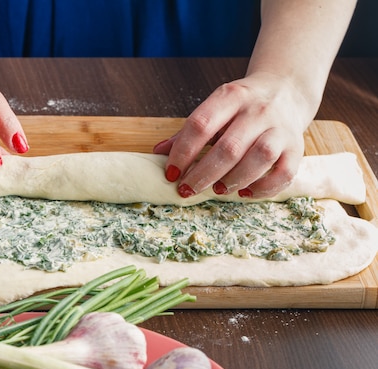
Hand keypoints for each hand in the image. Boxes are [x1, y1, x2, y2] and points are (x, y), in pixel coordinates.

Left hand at [154, 72, 308, 198]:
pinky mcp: (296, 148)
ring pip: (259, 158)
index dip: (182, 151)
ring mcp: (280, 129)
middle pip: (229, 147)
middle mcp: (258, 110)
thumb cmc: (241, 107)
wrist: (286, 90)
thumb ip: (188, 132)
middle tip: (187, 189)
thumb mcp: (214, 109)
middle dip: (203, 173)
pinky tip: (244, 192)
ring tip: (216, 190)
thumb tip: (157, 153)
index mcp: (231, 97)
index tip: (171, 173)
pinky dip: (263, 188)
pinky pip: (284, 173)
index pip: (201, 124)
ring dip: (233, 180)